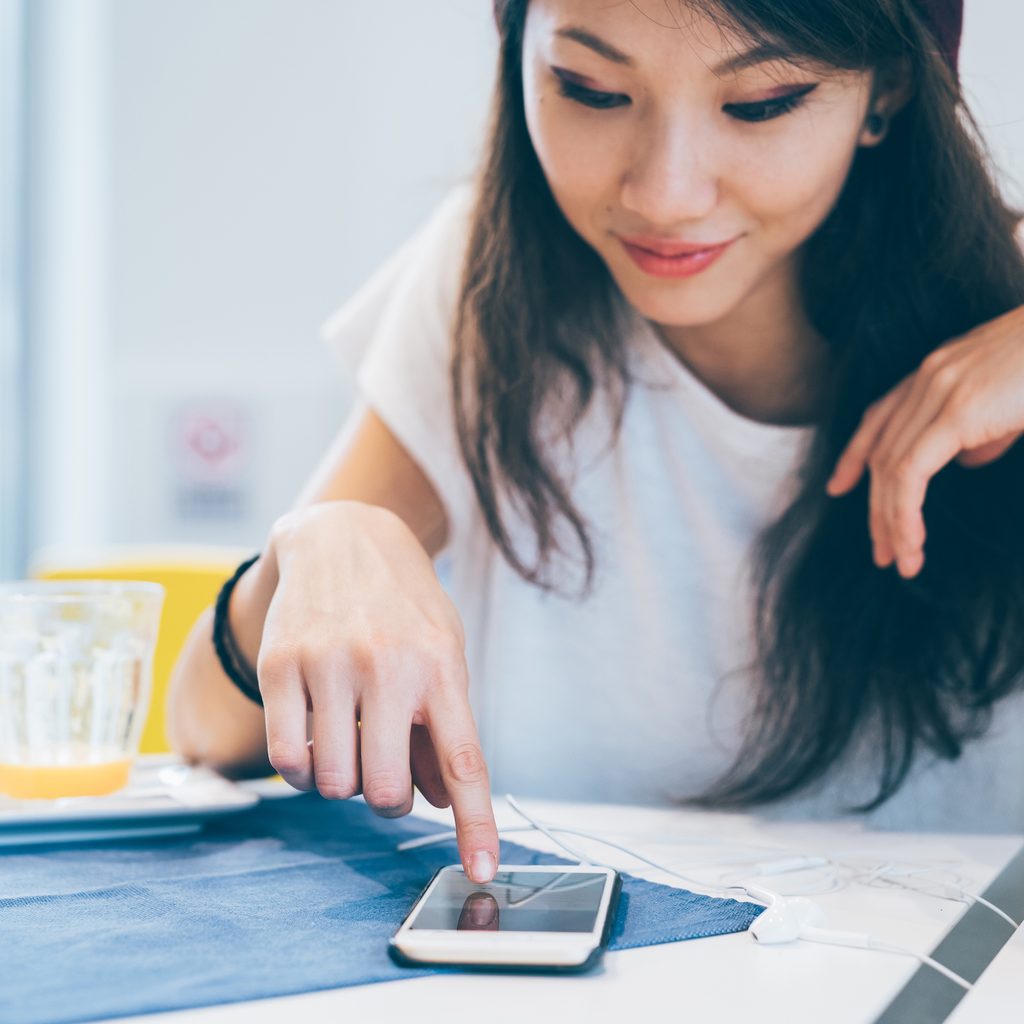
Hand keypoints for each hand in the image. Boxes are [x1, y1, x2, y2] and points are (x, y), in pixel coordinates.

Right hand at [257, 500, 498, 882]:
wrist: (343, 536)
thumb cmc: (402, 606)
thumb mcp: (442, 653)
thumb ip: (442, 726)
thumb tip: (440, 802)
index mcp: (440, 666)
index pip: (463, 761)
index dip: (475, 823)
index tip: (482, 869)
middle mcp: (387, 666)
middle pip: (385, 791)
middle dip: (387, 799)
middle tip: (386, 772)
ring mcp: (329, 663)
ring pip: (332, 783)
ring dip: (341, 784)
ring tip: (348, 745)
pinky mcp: (281, 664)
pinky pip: (285, 760)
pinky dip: (300, 770)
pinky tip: (313, 739)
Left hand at [825, 306, 1023, 577]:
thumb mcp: (1014, 405)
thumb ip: (986, 430)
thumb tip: (966, 459)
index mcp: (938, 369)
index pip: (880, 415)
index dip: (854, 454)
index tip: (838, 487)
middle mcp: (929, 375)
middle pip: (881, 450)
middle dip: (875, 506)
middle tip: (881, 551)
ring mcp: (940, 388)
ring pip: (891, 466)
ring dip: (890, 520)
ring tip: (901, 560)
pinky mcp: (960, 409)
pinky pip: (912, 471)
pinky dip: (904, 511)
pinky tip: (912, 541)